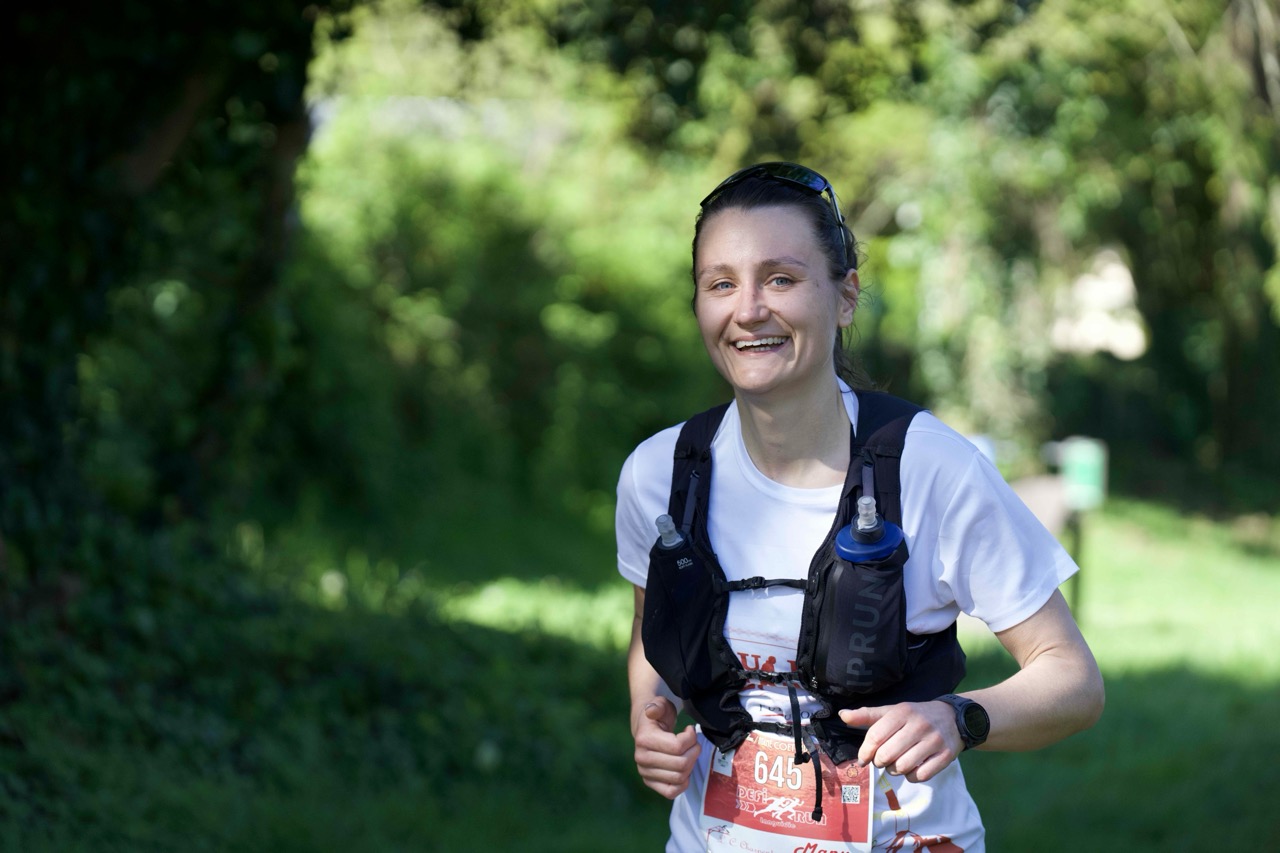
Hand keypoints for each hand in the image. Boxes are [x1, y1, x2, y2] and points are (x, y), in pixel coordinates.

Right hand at [633, 697, 700, 797]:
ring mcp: (645, 772)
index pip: (677, 747)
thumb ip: (657, 706)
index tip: (690, 729)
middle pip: (681, 764)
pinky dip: (683, 782)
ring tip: (689, 753)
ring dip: (691, 765)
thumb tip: (652, 712)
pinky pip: (671, 792)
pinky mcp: (650, 783)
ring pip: (679, 778)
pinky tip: (685, 768)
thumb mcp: (659, 705)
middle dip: (694, 751)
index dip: (691, 738)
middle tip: (694, 743)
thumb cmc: (657, 716)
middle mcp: (641, 758)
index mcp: (643, 739)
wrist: (646, 729)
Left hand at [838, 701, 960, 782]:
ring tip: (896, 763)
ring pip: (902, 767)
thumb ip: (867, 715)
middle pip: (887, 755)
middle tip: (882, 760)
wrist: (953, 718)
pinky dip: (911, 777)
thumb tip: (842, 715)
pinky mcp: (946, 756)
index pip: (875, 736)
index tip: (863, 758)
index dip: (865, 751)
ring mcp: (934, 741)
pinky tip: (911, 768)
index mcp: (902, 712)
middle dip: (879, 762)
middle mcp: (919, 725)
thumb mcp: (892, 712)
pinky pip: (920, 776)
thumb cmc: (915, 716)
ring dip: (894, 770)